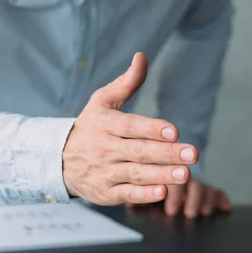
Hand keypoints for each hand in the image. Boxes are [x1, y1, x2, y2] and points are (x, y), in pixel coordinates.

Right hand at [63, 53, 198, 205]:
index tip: (174, 131)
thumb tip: (142, 57)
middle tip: (193, 154)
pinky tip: (163, 192)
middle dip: (167, 153)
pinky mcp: (105, 193)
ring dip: (161, 174)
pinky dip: (144, 195)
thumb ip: (126, 83)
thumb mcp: (101, 102)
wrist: (58, 161)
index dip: (152, 129)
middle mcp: (104, 148)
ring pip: (136, 174)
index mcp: (105, 124)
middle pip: (139, 151)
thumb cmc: (90, 127)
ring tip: (185, 174)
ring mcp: (104, 172)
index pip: (131, 126)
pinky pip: (127, 194)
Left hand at [126, 180, 230, 218]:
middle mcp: (176, 175)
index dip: (170, 191)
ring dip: (203, 199)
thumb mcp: (135, 193)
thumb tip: (128, 204)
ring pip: (201, 186)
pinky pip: (216, 192)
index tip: (170, 209)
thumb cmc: (144, 190)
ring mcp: (191, 183)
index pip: (166, 177)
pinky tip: (225, 207)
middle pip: (186, 180)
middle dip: (189, 196)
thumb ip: (134, 196)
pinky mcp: (206, 190)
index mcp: (159, 173)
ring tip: (202, 213)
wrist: (160, 189)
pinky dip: (220, 199)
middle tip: (189, 212)